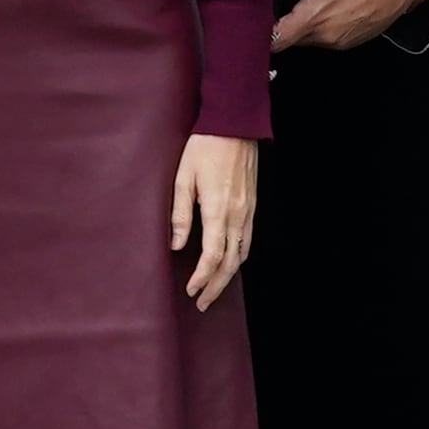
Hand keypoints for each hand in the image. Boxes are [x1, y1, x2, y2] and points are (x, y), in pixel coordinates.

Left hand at [172, 133, 257, 306]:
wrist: (234, 124)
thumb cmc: (204, 147)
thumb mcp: (183, 178)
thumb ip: (180, 214)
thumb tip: (175, 245)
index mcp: (218, 210)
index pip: (212, 255)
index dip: (202, 277)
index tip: (191, 290)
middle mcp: (237, 214)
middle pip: (230, 262)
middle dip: (216, 286)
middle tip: (203, 303)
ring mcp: (248, 210)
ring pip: (243, 254)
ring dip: (229, 276)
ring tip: (214, 290)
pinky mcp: (252, 204)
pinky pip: (248, 239)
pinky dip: (239, 258)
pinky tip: (230, 263)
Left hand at [270, 0, 419, 53]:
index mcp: (317, 13)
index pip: (278, 38)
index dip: (262, 32)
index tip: (255, 20)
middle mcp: (326, 34)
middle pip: (289, 40)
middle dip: (281, 27)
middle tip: (276, 7)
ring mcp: (339, 42)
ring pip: (306, 41)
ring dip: (300, 28)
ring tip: (302, 6)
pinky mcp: (349, 43)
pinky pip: (324, 41)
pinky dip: (318, 30)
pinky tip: (323, 12)